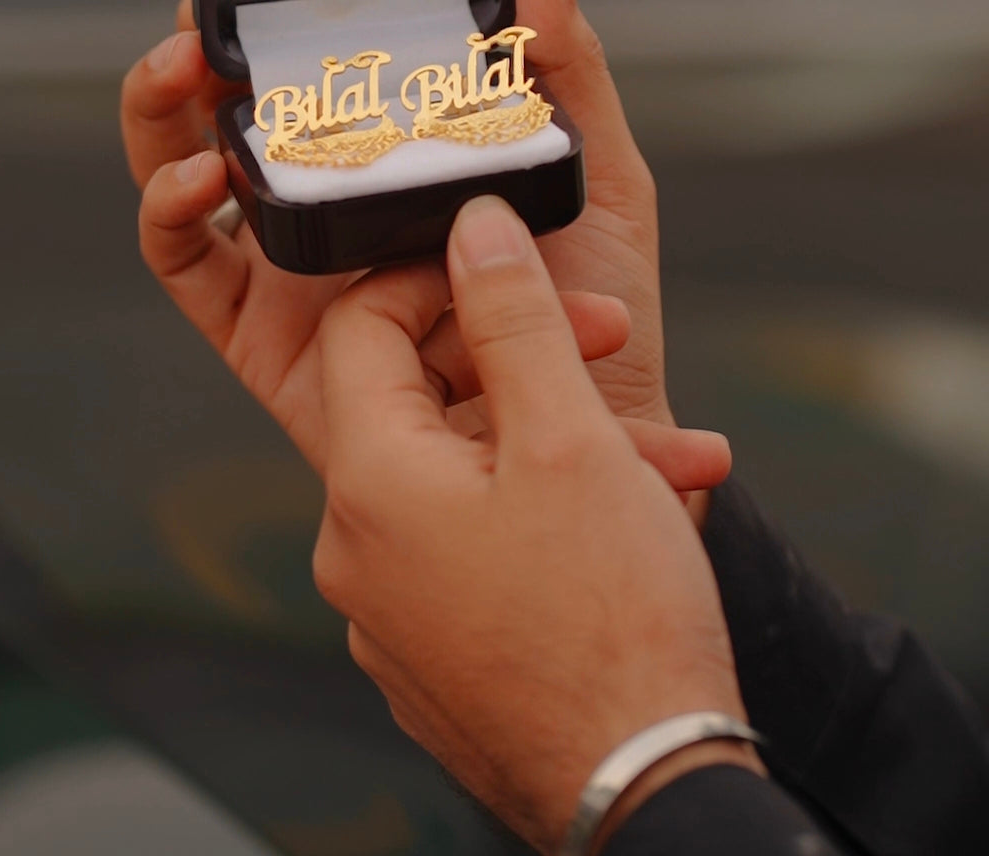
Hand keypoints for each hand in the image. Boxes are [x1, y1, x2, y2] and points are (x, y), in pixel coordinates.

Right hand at [120, 0, 727, 492]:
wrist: (601, 431)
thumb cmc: (598, 298)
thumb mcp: (594, 168)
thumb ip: (561, 61)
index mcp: (392, 157)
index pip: (303, 72)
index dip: (262, 19)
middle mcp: (326, 203)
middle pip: (218, 115)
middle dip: (186, 58)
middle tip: (193, 19)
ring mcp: (285, 266)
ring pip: (178, 177)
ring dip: (156, 116)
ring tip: (180, 69)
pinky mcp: (259, 336)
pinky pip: (184, 270)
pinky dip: (165, 214)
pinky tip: (197, 175)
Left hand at [313, 196, 760, 852]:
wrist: (646, 789)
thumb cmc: (612, 621)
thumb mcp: (568, 433)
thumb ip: (511, 316)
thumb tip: (471, 226)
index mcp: (370, 483)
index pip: (358, 325)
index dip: (433, 275)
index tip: (507, 266)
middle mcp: (355, 550)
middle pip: (413, 397)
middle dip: (518, 355)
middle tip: (607, 343)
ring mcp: (390, 610)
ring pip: (461, 472)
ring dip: (555, 436)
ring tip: (660, 447)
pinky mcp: (432, 651)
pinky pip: (473, 543)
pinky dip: (542, 508)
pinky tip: (632, 509)